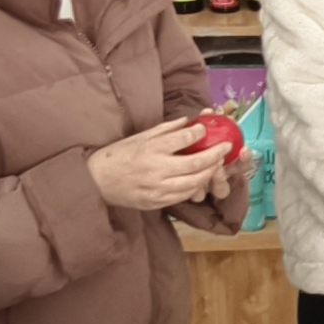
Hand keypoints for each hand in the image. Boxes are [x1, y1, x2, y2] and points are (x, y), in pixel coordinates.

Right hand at [87, 119, 226, 211]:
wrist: (97, 181)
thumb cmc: (117, 155)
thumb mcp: (139, 137)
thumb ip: (165, 130)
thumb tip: (187, 121)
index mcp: (151, 149)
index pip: (183, 139)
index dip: (199, 132)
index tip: (206, 128)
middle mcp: (156, 169)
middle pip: (195, 164)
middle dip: (214, 155)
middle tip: (225, 148)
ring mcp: (156, 188)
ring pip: (193, 183)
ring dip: (208, 173)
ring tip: (216, 164)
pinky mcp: (155, 202)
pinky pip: (182, 196)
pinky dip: (194, 187)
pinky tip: (200, 179)